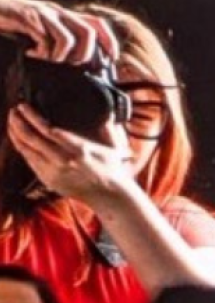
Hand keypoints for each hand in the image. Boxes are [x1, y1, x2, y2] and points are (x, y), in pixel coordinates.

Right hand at [0, 0, 116, 63]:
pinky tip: (32, 53)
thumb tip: (78, 64)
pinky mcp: (28, 17)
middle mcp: (58, 12)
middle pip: (89, 32)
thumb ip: (61, 41)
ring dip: (63, 56)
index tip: (112, 59)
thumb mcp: (45, 30)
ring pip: (68, 38)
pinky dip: (42, 52)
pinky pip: (44, 38)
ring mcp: (44, 13)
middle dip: (85, 55)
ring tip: (50, 60)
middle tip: (71, 65)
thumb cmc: (19, 23)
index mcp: (65, 16)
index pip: (97, 23)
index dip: (110, 41)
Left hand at [7, 104, 134, 204]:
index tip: (23, 106)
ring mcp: (54, 171)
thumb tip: (109, 113)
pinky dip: (21, 148)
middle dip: (18, 122)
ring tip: (12, 122)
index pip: (49, 130)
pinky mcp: (49, 179)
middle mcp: (64, 160)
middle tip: (13, 111)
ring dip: (15, 134)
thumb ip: (109, 129)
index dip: (32, 117)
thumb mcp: (114, 148)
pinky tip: (18, 139)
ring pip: (26, 150)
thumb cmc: (112, 170)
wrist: (109, 196)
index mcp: (79, 149)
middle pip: (32, 138)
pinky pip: (29, 161)